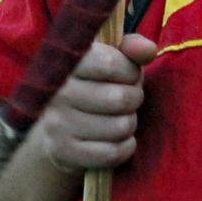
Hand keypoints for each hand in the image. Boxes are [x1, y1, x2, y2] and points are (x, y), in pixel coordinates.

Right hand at [36, 34, 155, 173]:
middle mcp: (57, 92)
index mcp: (66, 62)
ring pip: (119, 127)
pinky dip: (125, 146)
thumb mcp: (106, 58)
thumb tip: (149, 50)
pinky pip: (113, 152)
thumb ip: (130, 48)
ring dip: (129, 123)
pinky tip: (118, 138)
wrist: (53, 126)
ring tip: (120, 117)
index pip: (109, 64)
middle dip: (133, 98)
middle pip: (119, 98)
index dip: (130, 71)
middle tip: (128, 98)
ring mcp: (57, 123)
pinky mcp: (63, 151)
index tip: (128, 74)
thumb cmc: (90, 84)